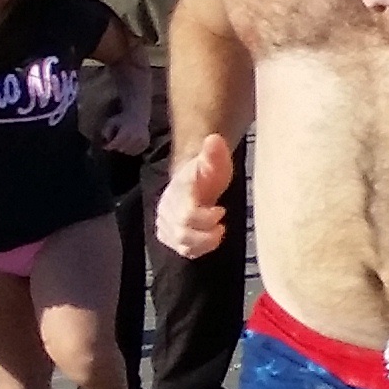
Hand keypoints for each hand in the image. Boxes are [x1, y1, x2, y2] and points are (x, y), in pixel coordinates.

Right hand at [152, 132, 235, 258]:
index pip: (186, 210)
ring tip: (217, 231)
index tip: (220, 211)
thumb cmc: (206, 173)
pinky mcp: (170, 235)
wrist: (193, 182)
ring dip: (203, 241)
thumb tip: (214, 138)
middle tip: (221, 224)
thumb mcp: (215, 161)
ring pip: (180, 242)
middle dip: (204, 232)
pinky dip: (197, 249)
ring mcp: (167, 222)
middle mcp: (169, 207)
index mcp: (180, 190)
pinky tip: (209, 239)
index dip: (203, 217)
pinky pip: (182, 250)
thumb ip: (214, 153)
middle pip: (181, 229)